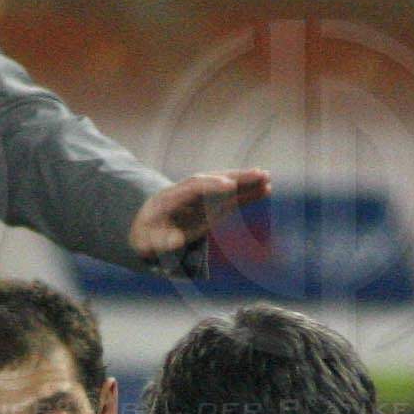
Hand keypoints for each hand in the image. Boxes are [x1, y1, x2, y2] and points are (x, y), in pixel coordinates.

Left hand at [128, 169, 270, 259]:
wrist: (145, 227)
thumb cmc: (147, 235)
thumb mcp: (148, 240)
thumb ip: (162, 240)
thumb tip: (176, 240)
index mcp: (171, 198)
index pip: (193, 187)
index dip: (211, 186)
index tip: (228, 187)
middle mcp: (188, 192)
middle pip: (213, 180)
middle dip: (234, 177)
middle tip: (257, 173)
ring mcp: (201, 197)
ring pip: (224, 185)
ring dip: (245, 181)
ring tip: (267, 177)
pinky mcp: (211, 204)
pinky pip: (231, 196)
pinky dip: (247, 193)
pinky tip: (266, 189)